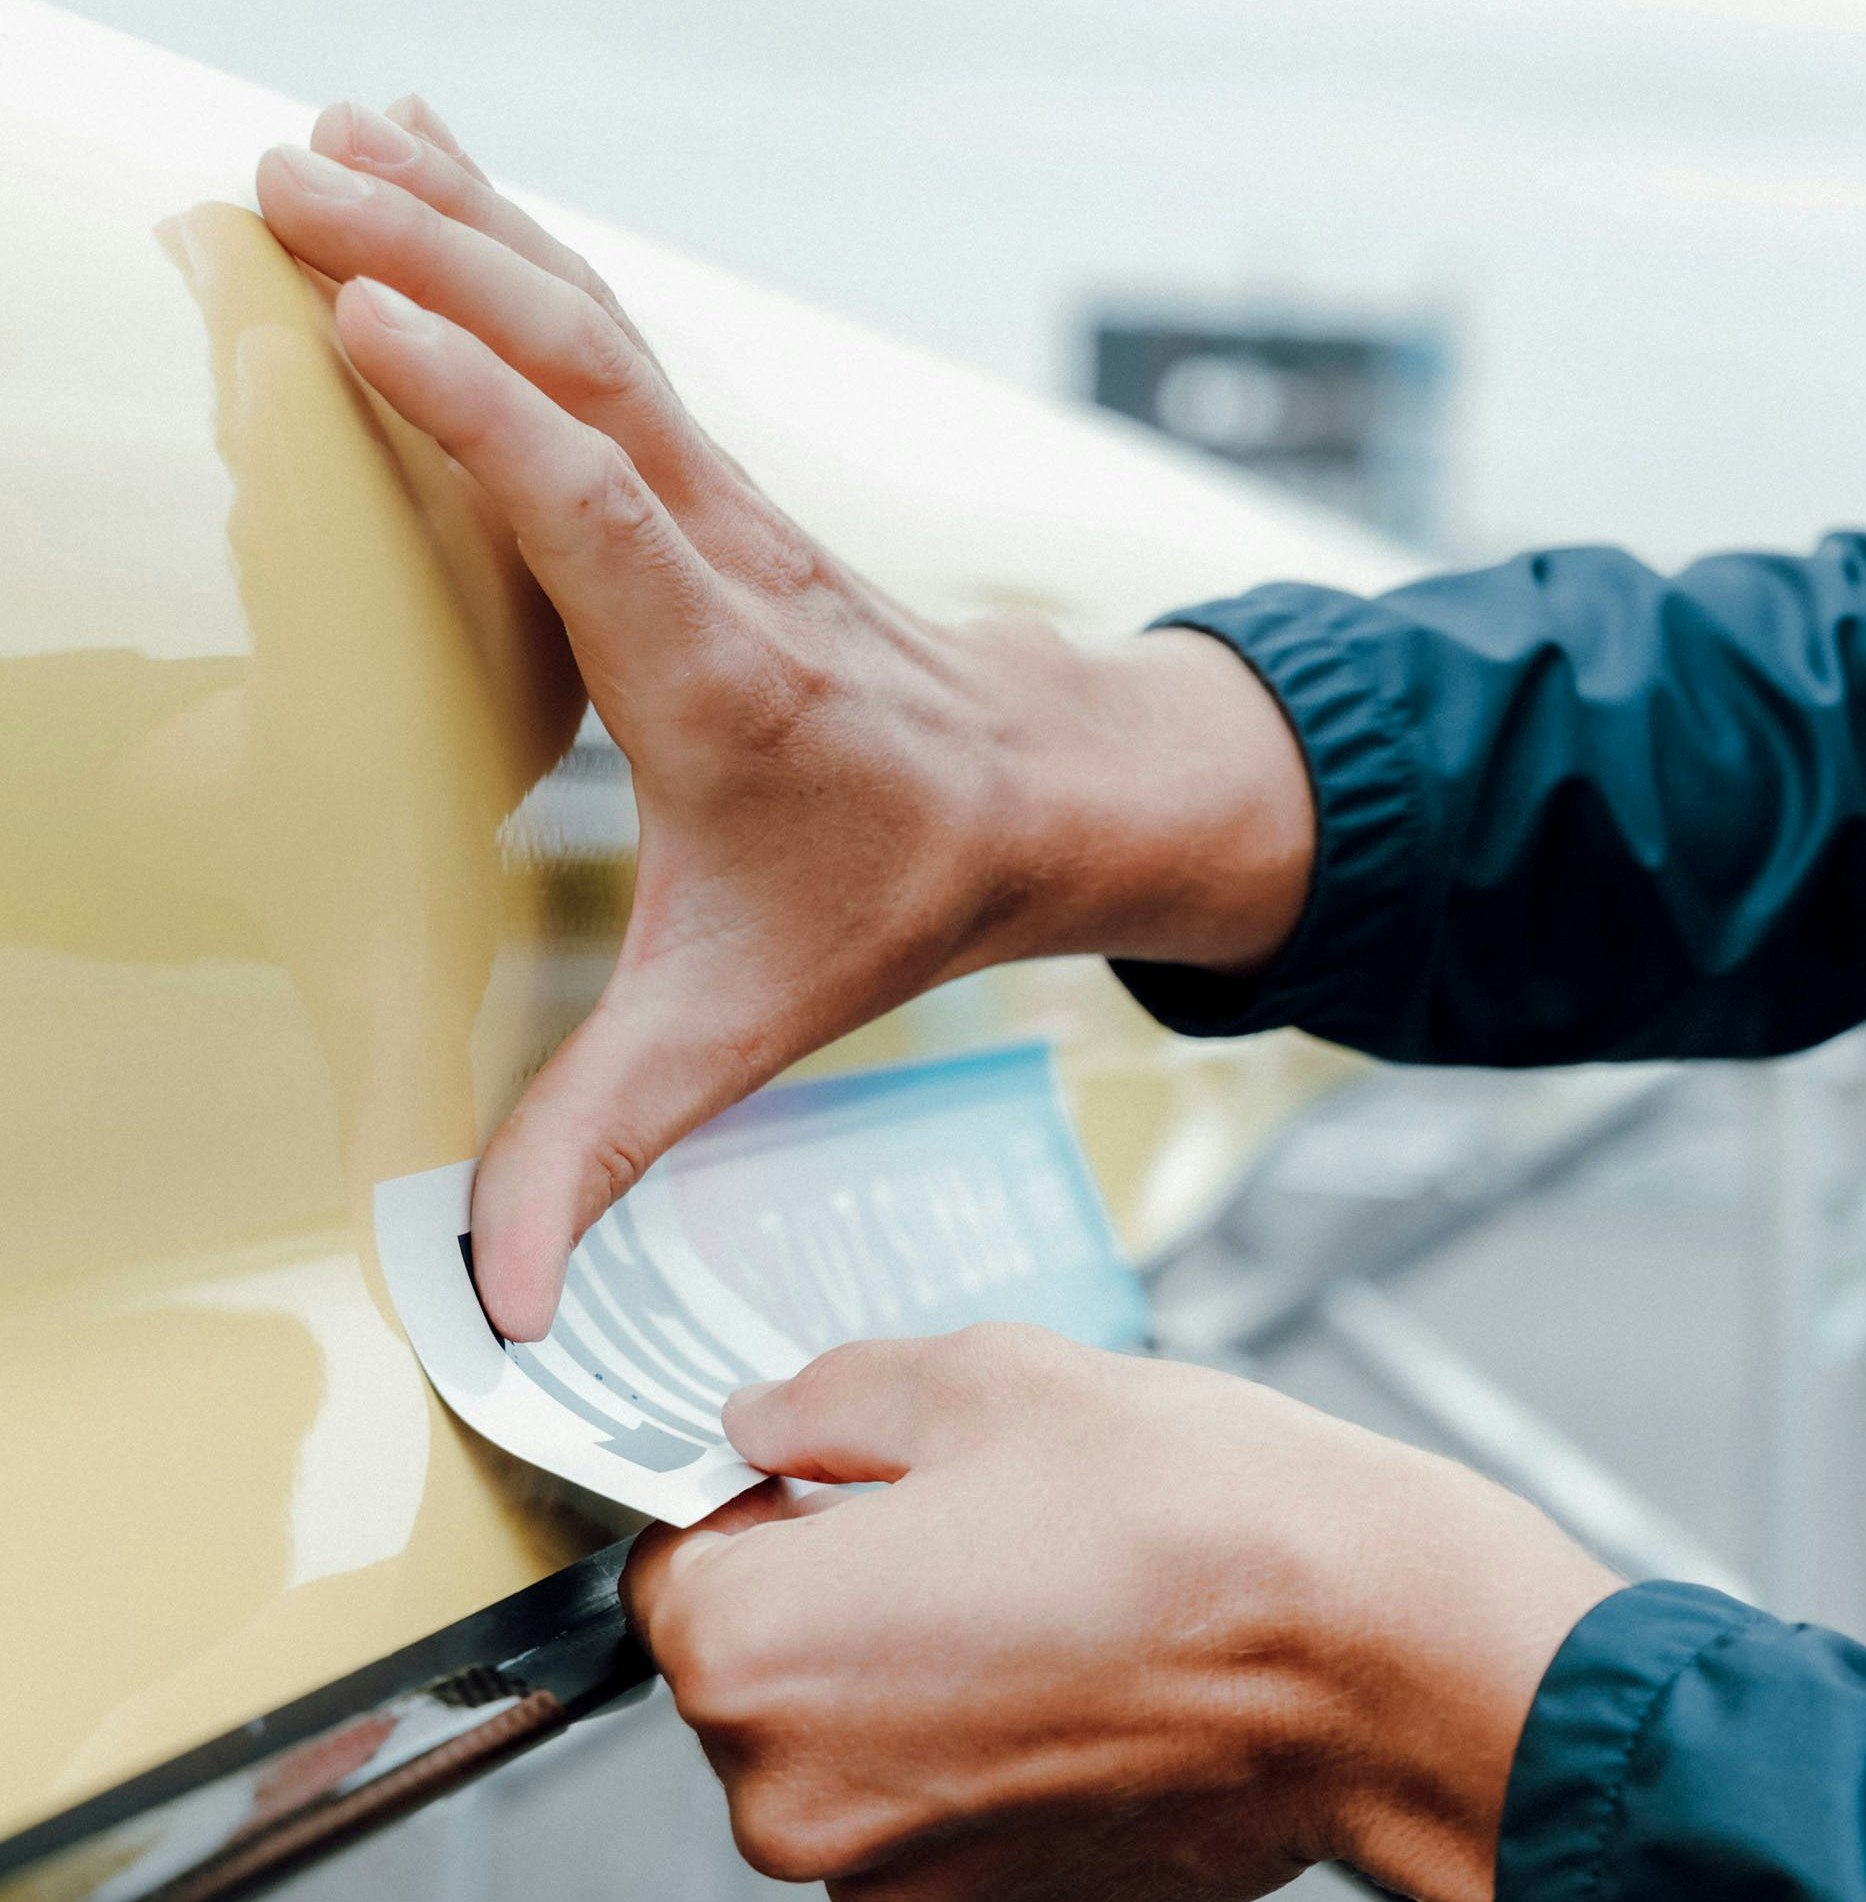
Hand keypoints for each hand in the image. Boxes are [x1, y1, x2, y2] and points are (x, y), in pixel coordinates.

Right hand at [256, 101, 1315, 1337]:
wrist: (1059, 794)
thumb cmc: (904, 894)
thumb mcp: (749, 1026)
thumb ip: (604, 1146)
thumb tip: (487, 1301)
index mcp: (728, 675)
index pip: (600, 516)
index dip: (489, 416)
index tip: (370, 314)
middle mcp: (731, 560)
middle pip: (589, 381)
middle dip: (447, 267)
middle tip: (295, 172)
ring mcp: (727, 503)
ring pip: (599, 335)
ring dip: (471, 226)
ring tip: (336, 126)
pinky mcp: (712, 482)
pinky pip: (607, 344)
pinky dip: (515, 249)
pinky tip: (431, 167)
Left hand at [625, 1325, 1621, 1901]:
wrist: (1375, 1652)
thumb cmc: (1197, 1515)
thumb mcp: (992, 1377)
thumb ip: (830, 1397)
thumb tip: (766, 1420)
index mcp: (751, 1653)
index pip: (675, 1564)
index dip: (768, 1505)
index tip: (854, 1483)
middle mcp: (795, 1801)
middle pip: (760, 1677)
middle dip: (845, 1602)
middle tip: (986, 1530)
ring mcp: (905, 1880)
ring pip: (857, 1761)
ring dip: (921, 1689)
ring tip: (1056, 1604)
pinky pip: (951, 1830)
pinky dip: (1000, 1770)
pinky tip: (1092, 1693)